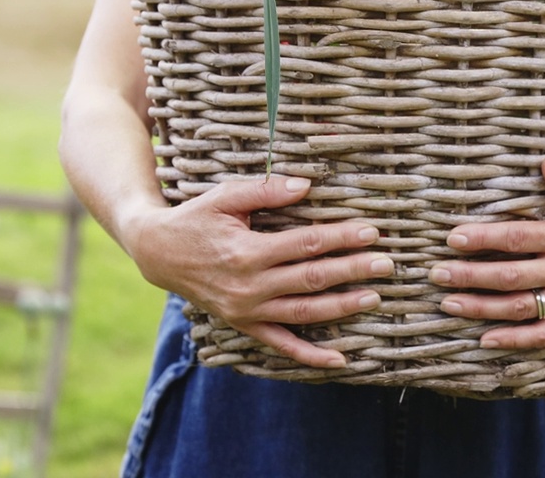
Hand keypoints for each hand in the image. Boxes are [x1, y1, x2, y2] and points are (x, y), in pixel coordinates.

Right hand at [120, 176, 393, 368]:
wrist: (158, 253)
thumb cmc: (196, 218)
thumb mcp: (226, 197)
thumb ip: (266, 191)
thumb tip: (306, 185)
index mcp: (248, 251)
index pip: (306, 244)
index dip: (341, 238)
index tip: (371, 232)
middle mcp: (250, 285)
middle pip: (312, 278)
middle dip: (352, 271)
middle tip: (386, 264)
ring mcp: (248, 310)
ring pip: (304, 312)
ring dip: (342, 307)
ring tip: (374, 298)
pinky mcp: (244, 325)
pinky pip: (282, 344)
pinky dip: (310, 355)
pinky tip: (340, 359)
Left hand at [429, 158, 544, 349]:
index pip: (517, 239)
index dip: (483, 240)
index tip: (452, 238)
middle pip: (511, 277)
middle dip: (470, 277)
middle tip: (436, 275)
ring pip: (522, 309)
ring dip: (482, 309)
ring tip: (449, 305)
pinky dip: (515, 341)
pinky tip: (486, 340)